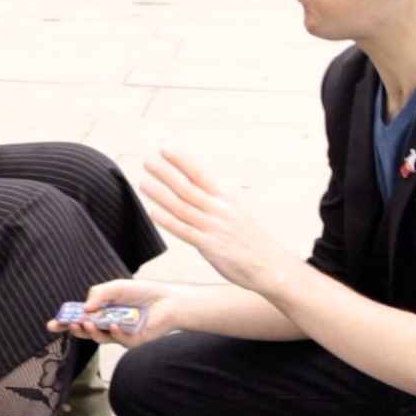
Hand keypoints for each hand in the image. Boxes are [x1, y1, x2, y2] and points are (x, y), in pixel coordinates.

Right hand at [46, 279, 181, 347]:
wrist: (167, 299)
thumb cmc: (142, 292)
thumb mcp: (116, 287)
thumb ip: (99, 293)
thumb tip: (84, 307)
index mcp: (101, 312)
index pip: (78, 318)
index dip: (64, 322)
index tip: (51, 324)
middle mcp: (107, 324)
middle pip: (85, 331)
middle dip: (75, 329)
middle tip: (69, 324)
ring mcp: (119, 334)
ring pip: (100, 337)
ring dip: (92, 331)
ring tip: (87, 323)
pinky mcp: (132, 341)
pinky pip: (120, 340)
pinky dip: (115, 332)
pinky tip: (115, 325)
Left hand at [139, 149, 293, 291]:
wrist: (271, 265)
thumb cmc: (253, 242)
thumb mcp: (238, 213)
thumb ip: (217, 203)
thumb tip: (199, 190)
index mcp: (227, 199)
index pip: (200, 174)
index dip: (181, 161)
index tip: (165, 149)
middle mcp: (219, 210)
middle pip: (187, 187)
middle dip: (166, 173)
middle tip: (148, 162)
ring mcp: (214, 227)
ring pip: (182, 207)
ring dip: (161, 194)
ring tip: (144, 183)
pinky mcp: (210, 246)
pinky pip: (184, 231)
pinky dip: (168, 221)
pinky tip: (154, 212)